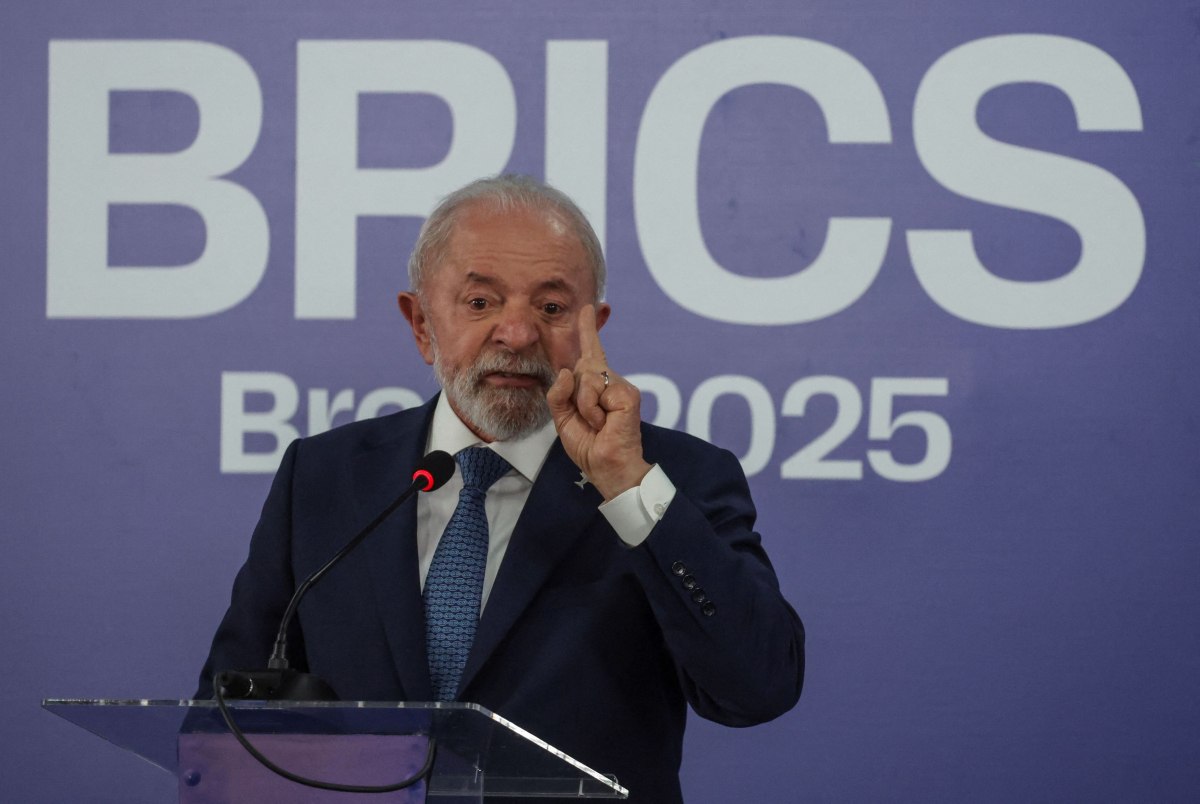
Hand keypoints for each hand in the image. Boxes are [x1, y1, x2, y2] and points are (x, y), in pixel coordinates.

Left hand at [546, 305, 650, 500]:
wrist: (606, 467)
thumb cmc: (589, 446)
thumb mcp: (563, 418)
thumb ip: (559, 394)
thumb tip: (568, 370)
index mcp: (596, 386)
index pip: (590, 352)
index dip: (588, 329)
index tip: (589, 307)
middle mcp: (611, 381)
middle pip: (580, 368)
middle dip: (576, 397)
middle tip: (592, 422)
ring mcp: (622, 386)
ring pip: (585, 379)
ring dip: (584, 407)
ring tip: (597, 424)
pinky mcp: (627, 394)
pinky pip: (595, 391)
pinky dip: (592, 411)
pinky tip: (605, 423)